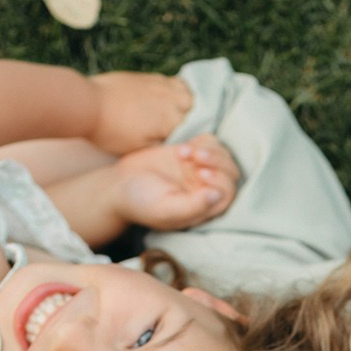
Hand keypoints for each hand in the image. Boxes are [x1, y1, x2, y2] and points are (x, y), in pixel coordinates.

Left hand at [87, 71, 193, 155]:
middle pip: (194, 109)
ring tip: (178, 113)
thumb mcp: (137, 149)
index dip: (192, 138)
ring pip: (186, 92)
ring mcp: (160, 85)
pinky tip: (168, 98)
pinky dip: (176, 90)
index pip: (194, 130)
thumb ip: (161, 146)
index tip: (188, 145)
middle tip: (181, 130)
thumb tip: (177, 145)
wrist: (88, 103)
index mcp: (171, 121)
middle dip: (192, 119)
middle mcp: (171, 100)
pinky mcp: (149, 77)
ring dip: (187, 102)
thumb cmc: (110, 132)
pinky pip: (173, 81)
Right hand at [107, 135, 241, 229]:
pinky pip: (209, 142)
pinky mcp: (192, 154)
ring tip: (183, 152)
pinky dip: (199, 142)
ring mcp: (200, 170)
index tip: (199, 173)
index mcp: (205, 208)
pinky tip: (180, 150)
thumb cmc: (141, 202)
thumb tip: (217, 196)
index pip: (228, 193)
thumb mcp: (165, 209)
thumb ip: (193, 206)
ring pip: (222, 155)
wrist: (120, 185)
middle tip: (195, 158)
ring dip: (208, 150)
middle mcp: (206, 189)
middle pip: (230, 172)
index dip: (221, 180)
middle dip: (217, 161)